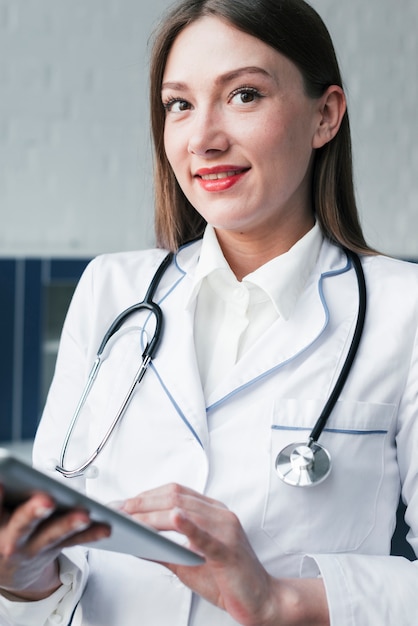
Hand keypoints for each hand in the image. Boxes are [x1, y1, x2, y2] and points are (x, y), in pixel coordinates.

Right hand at [0, 487, 109, 600]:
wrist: (10, 567)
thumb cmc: (5, 524)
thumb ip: (3, 495)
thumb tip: (4, 467)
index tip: (1, 484)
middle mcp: (12, 538)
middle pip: (22, 525)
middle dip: (33, 512)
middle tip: (46, 501)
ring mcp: (34, 547)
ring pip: (51, 535)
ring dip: (68, 524)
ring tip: (84, 516)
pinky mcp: (56, 549)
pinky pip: (74, 541)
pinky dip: (91, 533)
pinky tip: (105, 527)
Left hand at [122, 484, 328, 625]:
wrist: (261, 600)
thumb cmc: (227, 580)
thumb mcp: (190, 562)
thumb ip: (164, 550)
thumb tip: (134, 543)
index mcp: (213, 512)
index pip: (176, 492)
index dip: (147, 495)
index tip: (123, 503)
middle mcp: (220, 515)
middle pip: (177, 497)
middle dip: (144, 502)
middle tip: (120, 510)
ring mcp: (226, 530)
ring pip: (185, 512)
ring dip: (153, 515)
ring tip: (132, 519)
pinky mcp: (228, 551)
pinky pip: (206, 536)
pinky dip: (188, 526)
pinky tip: (174, 519)